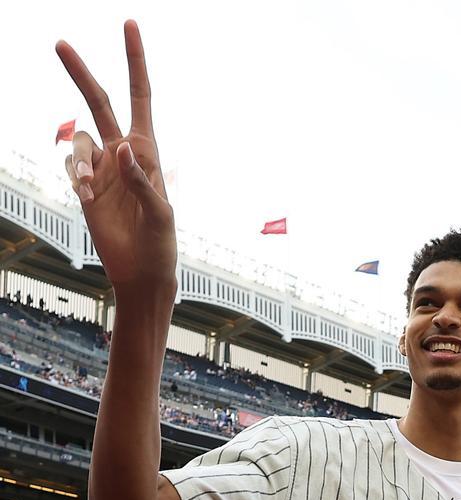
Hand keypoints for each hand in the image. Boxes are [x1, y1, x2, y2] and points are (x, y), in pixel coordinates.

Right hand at [56, 21, 176, 293]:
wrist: (141, 273)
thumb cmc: (160, 244)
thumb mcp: (160, 214)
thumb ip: (142, 180)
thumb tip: (122, 149)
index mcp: (147, 150)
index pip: (140, 96)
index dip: (135, 61)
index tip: (129, 24)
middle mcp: (122, 153)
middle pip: (98, 101)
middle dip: (80, 72)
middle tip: (59, 43)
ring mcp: (100, 168)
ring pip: (78, 140)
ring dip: (78, 161)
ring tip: (86, 190)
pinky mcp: (84, 187)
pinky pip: (69, 166)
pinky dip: (74, 177)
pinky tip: (85, 199)